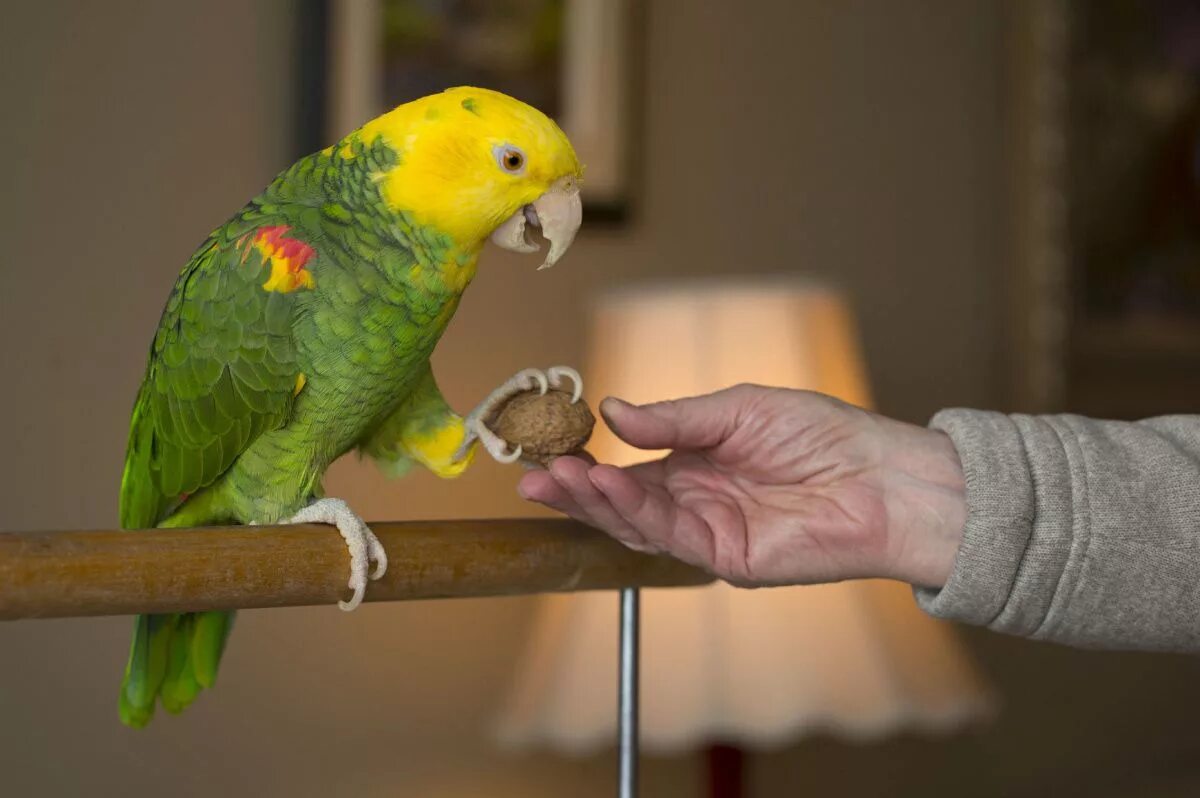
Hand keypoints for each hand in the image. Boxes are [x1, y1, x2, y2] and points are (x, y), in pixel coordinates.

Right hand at [517, 384, 965, 587]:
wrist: (881, 476)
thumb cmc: (822, 433)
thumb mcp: (736, 409)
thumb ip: (674, 419)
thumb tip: (612, 410)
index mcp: (697, 465)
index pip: (628, 470)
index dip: (588, 463)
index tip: (545, 448)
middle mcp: (696, 502)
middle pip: (622, 503)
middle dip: (575, 490)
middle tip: (532, 475)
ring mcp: (710, 533)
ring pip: (637, 524)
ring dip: (596, 502)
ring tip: (558, 478)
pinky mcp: (728, 558)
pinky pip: (670, 537)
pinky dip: (635, 513)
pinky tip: (608, 486)